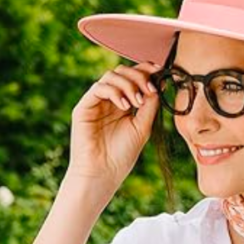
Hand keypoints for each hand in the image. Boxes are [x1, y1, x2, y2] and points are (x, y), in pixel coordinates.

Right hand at [66, 61, 162, 200]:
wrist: (102, 173)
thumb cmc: (121, 155)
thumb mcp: (143, 127)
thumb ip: (150, 104)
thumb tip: (159, 82)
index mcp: (123, 104)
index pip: (133, 78)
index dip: (146, 70)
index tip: (160, 72)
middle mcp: (108, 101)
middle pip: (122, 71)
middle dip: (139, 75)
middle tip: (149, 89)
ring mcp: (95, 103)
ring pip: (111, 76)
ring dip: (128, 84)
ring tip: (137, 102)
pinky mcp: (83, 108)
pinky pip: (99, 88)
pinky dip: (115, 92)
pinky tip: (125, 106)